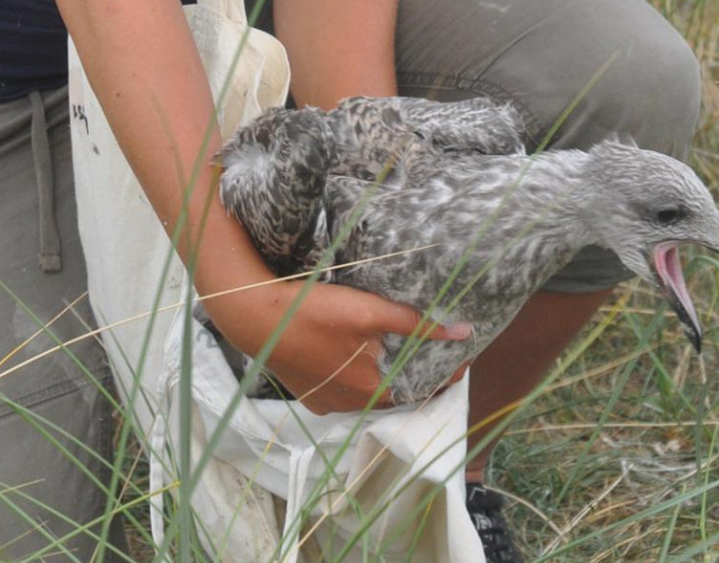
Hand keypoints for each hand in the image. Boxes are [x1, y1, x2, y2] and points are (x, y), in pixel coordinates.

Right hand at [201, 280, 471, 414]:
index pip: (423, 388)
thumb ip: (416, 324)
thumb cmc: (315, 312)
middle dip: (416, 371)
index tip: (458, 355)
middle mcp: (352, 406)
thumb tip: (463, 333)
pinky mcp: (311, 396)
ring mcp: (329, 404)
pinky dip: (358, 377)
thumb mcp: (371, 311)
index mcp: (372, 390)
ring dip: (386, 375)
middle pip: (396, 391)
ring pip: (370, 392)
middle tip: (430, 347)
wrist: (256, 318)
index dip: (443, 371)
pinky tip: (359, 358)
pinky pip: (345, 391)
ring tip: (398, 350)